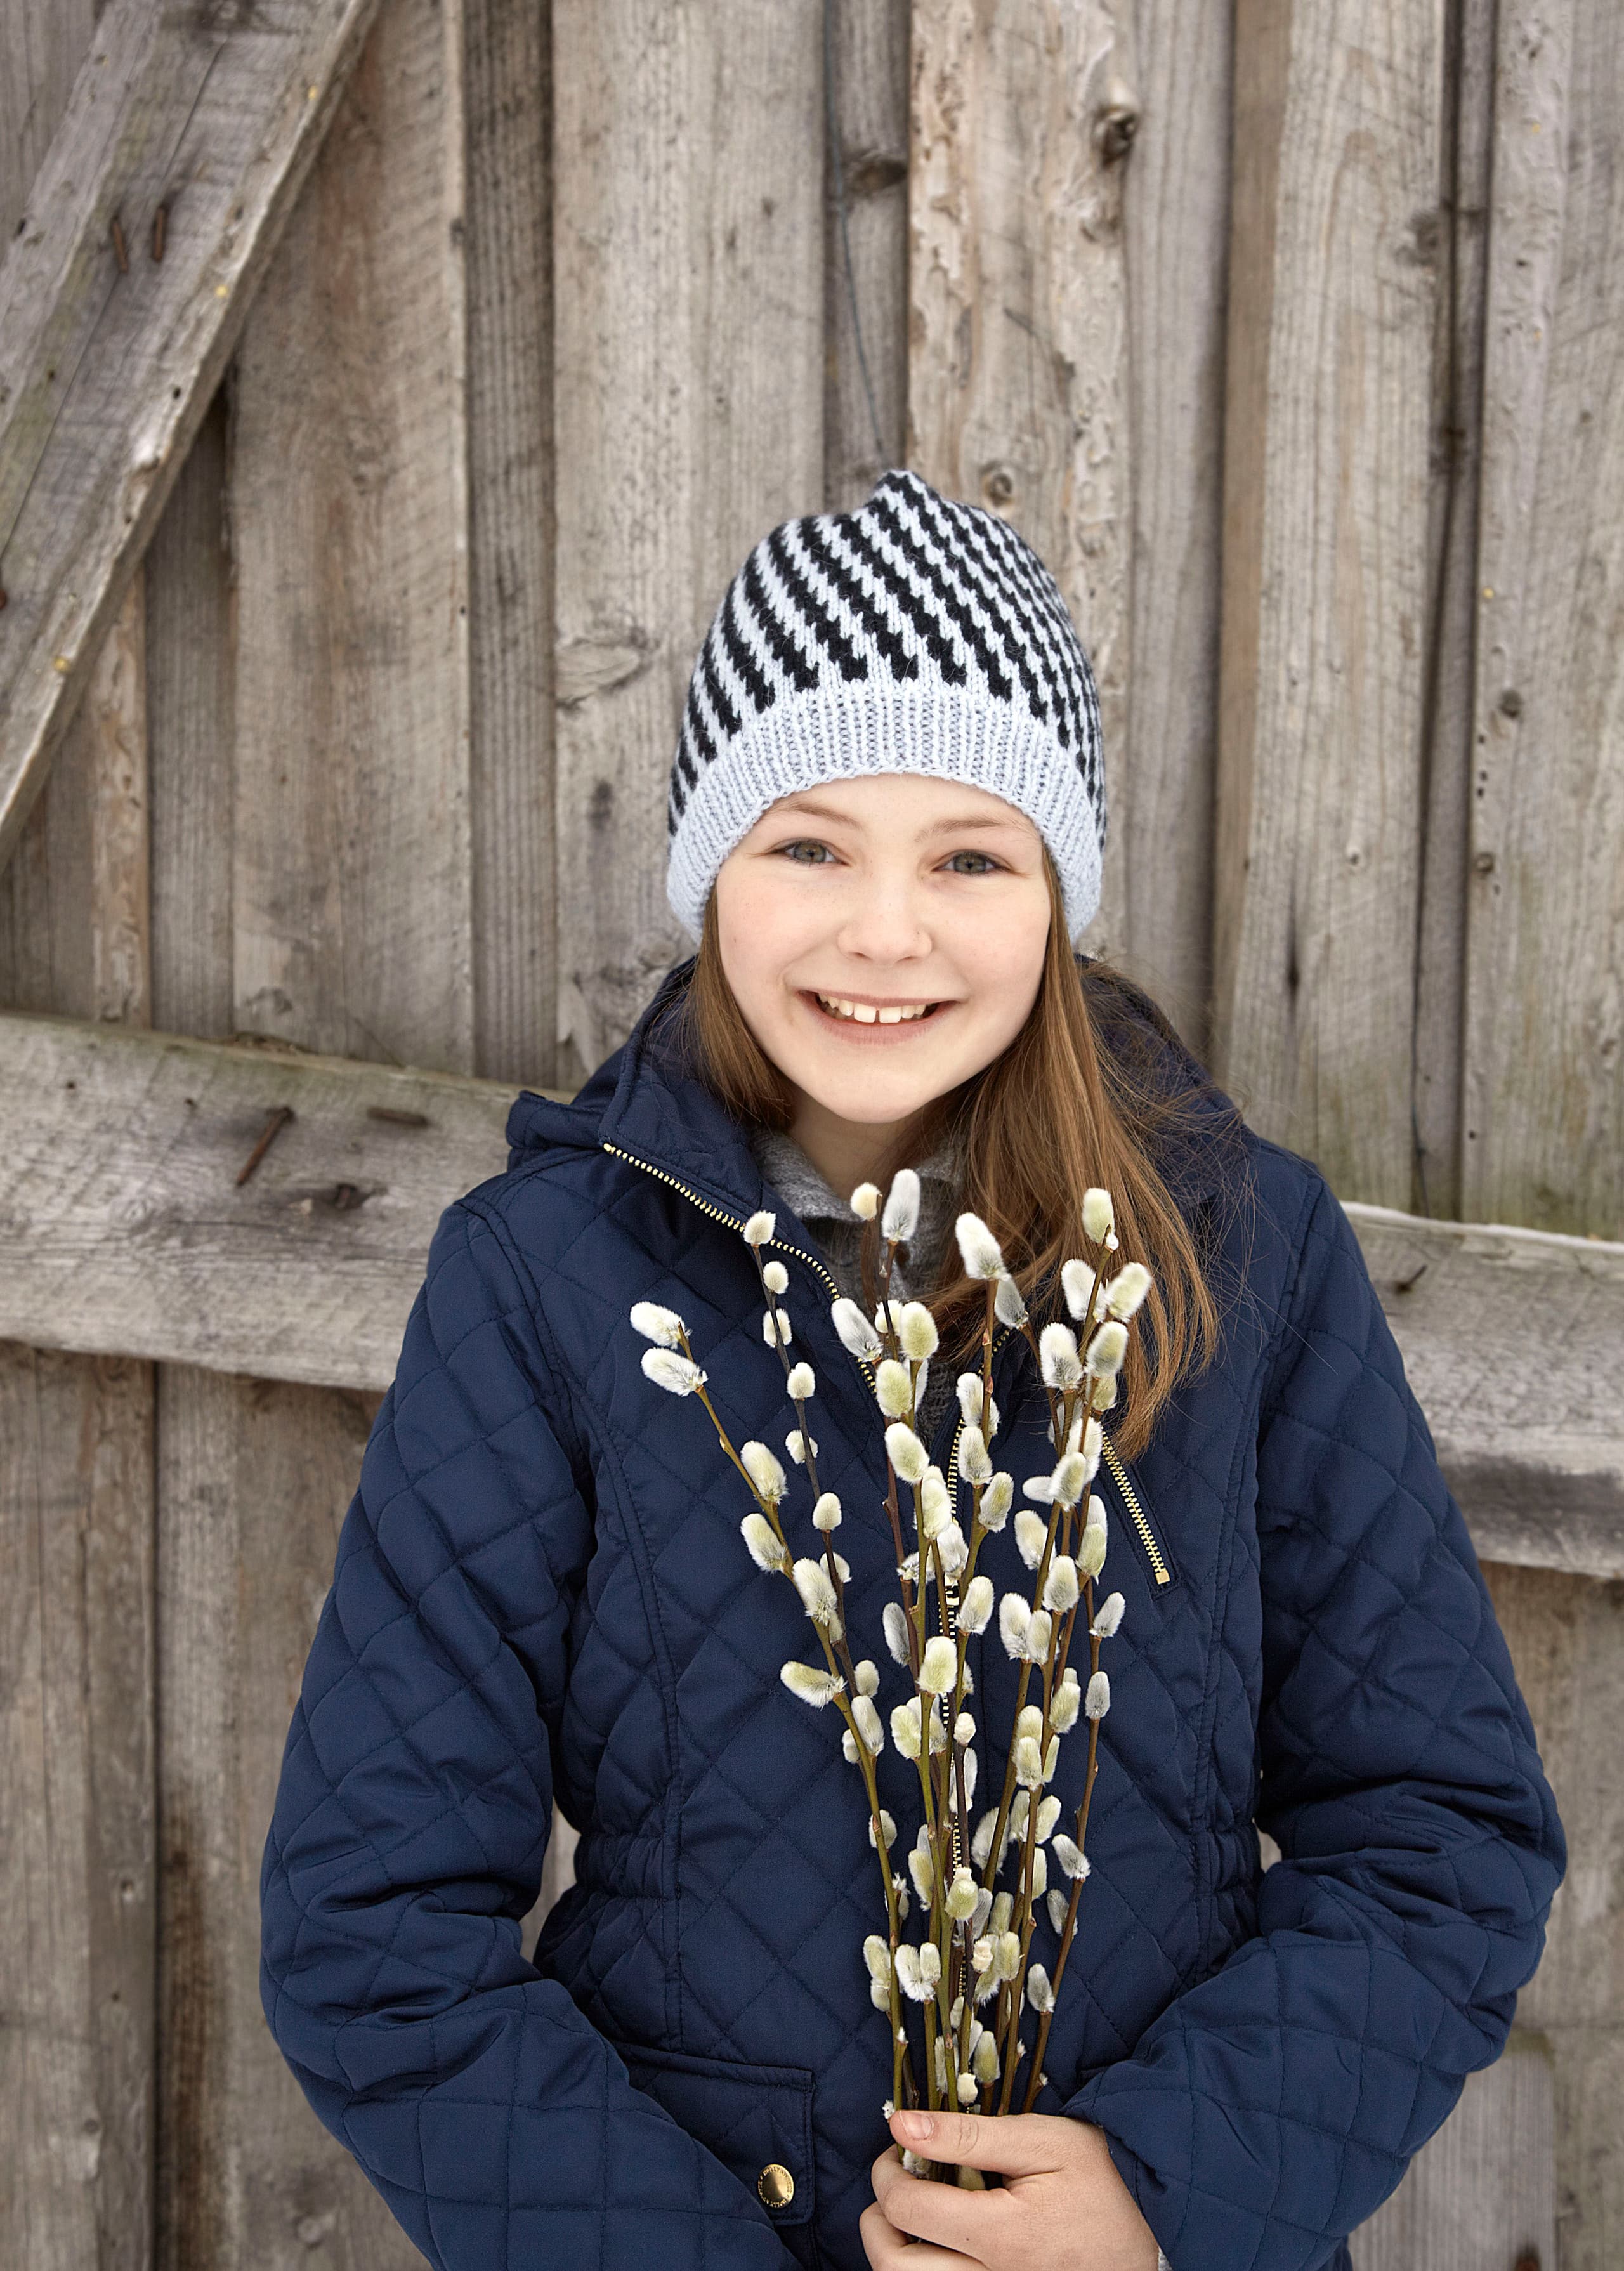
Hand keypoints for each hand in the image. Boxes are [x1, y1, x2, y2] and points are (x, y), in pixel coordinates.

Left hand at [860, 2108, 1161, 2269]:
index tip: (899, 2147)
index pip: (906, 2210)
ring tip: (912, 2214)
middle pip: (893, 2269)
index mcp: (999, 2237)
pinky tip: (940, 2239)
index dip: (887, 2172)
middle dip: (876, 2221)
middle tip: (894, 2184)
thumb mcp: (1042, 2140)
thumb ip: (969, 2134)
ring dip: (895, 2251)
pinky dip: (926, 2268)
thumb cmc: (1101, 2180)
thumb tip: (902, 2125)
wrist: (1150, 2234)